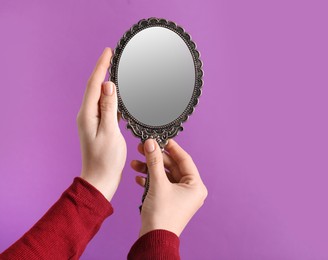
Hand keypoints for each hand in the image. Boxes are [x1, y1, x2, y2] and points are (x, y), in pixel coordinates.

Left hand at [77, 47, 126, 200]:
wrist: (101, 179)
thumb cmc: (106, 160)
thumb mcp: (110, 132)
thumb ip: (109, 108)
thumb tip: (108, 85)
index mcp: (87, 115)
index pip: (93, 85)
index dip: (101, 67)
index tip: (108, 52)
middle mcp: (87, 115)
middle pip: (95, 88)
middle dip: (104, 71)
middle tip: (114, 57)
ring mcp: (93, 121)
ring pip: (101, 97)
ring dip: (109, 84)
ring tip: (119, 72)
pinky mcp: (100, 127)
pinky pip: (106, 107)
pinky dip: (113, 99)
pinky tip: (121, 96)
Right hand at [131, 139, 207, 236]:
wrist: (154, 239)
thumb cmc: (162, 216)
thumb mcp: (158, 184)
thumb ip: (154, 161)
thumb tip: (151, 143)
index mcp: (196, 186)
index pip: (184, 159)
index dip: (171, 148)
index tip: (161, 138)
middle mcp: (191, 190)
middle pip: (173, 167)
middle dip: (156, 158)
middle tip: (143, 147)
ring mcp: (180, 196)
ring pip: (165, 175)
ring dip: (150, 169)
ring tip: (136, 162)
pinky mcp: (170, 201)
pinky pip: (161, 185)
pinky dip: (150, 180)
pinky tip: (138, 177)